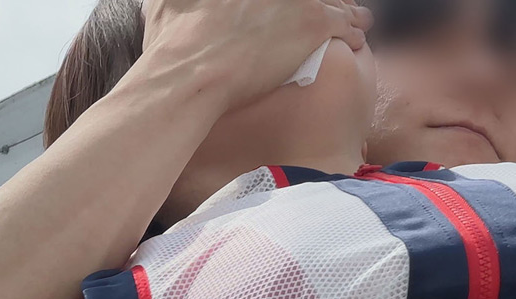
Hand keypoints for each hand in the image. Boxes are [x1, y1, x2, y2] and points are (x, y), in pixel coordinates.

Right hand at [142, 0, 373, 109]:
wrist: (192, 74)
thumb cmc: (173, 46)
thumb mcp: (163, 7)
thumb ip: (166, 1)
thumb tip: (158, 2)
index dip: (286, 1)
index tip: (286, 8)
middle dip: (320, 0)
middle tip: (326, 9)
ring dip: (346, 8)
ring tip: (357, 17)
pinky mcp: (314, 22)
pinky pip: (347, 22)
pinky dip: (354, 29)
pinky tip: (357, 37)